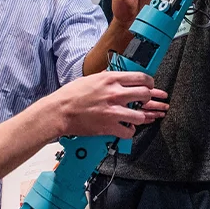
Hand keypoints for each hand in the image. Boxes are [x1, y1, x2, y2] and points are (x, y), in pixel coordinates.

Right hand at [48, 71, 167, 138]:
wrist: (60, 111)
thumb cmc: (71, 95)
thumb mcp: (91, 78)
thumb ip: (107, 77)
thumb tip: (118, 76)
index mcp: (111, 79)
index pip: (142, 78)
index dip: (150, 83)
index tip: (150, 86)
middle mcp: (115, 93)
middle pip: (145, 95)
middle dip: (148, 99)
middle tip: (144, 102)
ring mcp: (113, 111)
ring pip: (140, 115)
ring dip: (139, 117)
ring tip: (134, 117)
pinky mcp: (109, 126)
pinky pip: (129, 131)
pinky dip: (129, 131)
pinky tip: (125, 128)